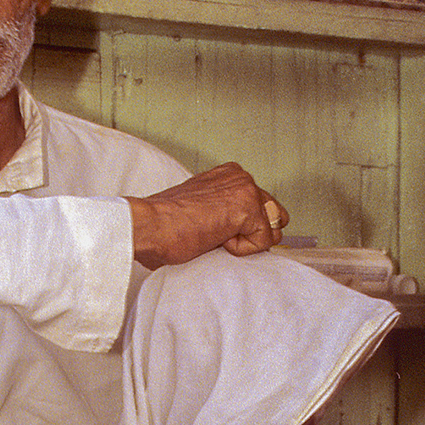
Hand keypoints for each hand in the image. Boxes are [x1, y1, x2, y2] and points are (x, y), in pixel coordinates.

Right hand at [127, 163, 289, 268]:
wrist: (150, 226)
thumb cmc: (166, 225)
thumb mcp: (203, 210)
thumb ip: (227, 212)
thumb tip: (247, 231)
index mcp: (230, 175)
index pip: (262, 207)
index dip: (245, 228)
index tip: (215, 229)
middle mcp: (241, 177)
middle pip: (275, 216)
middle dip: (254, 233)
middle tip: (217, 235)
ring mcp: (246, 190)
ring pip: (271, 230)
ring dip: (245, 241)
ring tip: (213, 234)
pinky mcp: (248, 208)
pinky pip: (263, 242)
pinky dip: (240, 249)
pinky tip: (214, 237)